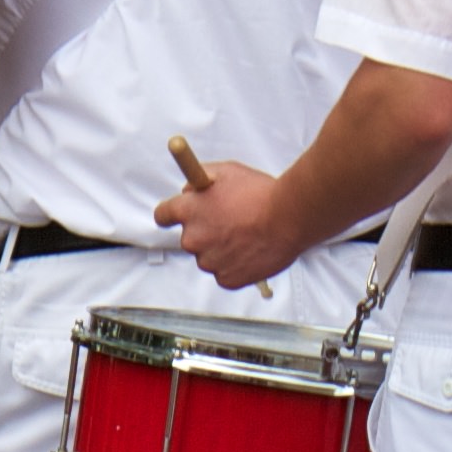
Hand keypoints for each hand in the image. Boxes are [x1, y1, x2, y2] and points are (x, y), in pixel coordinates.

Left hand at [156, 160, 303, 289]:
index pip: (162, 215)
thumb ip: (202, 179)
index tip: (180, 215)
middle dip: (205, 232)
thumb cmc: (261, 194)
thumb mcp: (227, 172)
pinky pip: (224, 273)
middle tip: (229, 223)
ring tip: (246, 237)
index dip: (172, 214)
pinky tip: (251, 251)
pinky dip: (235, 265)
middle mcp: (193, 238)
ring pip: (208, 257)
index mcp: (189, 210)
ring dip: (221, 249)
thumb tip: (191, 189)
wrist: (289, 218)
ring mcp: (209, 262)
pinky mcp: (227, 279)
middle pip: (189, 239)